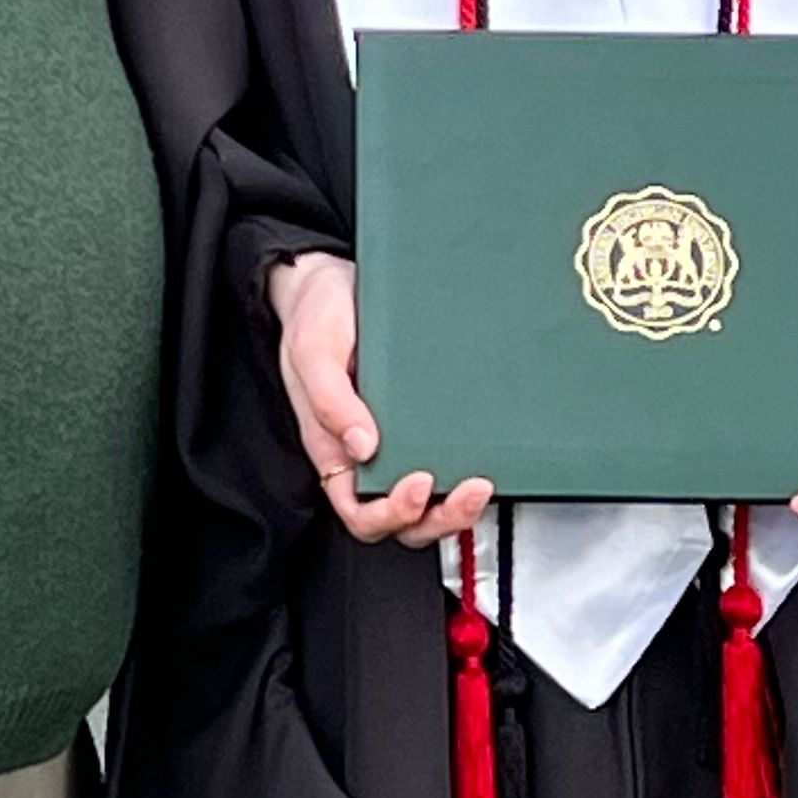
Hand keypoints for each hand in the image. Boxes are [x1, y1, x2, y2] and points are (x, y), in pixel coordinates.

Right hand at [268, 252, 491, 550]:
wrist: (330, 279)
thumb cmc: (314, 316)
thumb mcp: (313, 351)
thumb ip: (330, 400)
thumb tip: (362, 445)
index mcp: (333, 448)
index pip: (359, 511)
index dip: (391, 513)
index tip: (418, 483)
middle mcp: (366, 452)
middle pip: (403, 517)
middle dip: (438, 517)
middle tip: (470, 490)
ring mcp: (395, 438)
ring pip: (428, 500)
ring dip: (457, 504)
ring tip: (482, 482)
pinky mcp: (420, 418)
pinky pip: (443, 456)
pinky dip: (465, 465)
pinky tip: (484, 451)